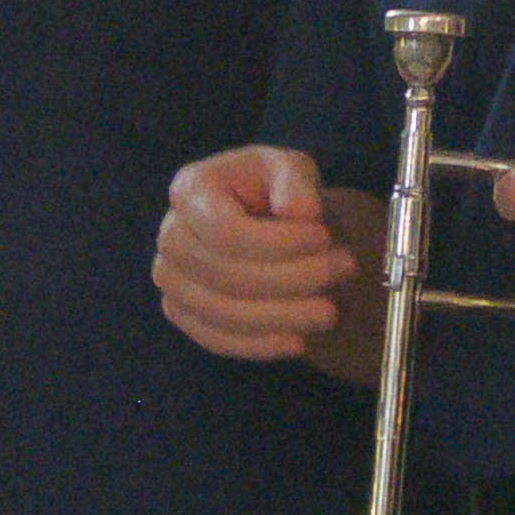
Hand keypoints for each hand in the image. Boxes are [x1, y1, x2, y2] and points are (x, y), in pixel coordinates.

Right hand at [150, 144, 361, 361]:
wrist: (266, 221)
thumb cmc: (276, 190)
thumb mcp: (291, 169)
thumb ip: (296, 183)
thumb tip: (300, 213)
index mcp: (190, 189)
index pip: (225, 230)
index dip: (278, 243)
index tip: (325, 238)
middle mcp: (171, 235)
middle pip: (225, 275)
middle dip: (290, 280)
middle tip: (343, 270)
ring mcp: (171, 278)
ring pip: (222, 314)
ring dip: (281, 318)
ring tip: (329, 311)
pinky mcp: (181, 312)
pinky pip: (217, 340)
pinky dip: (260, 345)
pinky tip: (299, 341)